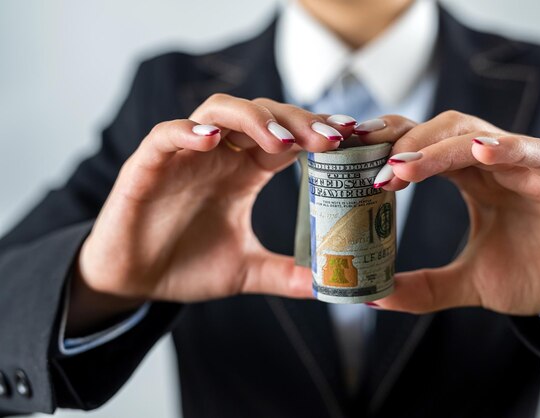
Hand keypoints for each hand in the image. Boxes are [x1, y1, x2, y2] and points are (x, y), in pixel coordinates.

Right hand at [69, 95, 354, 332]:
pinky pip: (166, 135)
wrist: (134, 280)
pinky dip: (187, 132)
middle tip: (330, 138)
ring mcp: (185, 155)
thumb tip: (328, 286)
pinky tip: (211, 140)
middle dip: (296, 121)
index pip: (286, 139)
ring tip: (281, 141)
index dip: (316, 133)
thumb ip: (284, 273)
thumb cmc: (187, 264)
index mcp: (245, 172)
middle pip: (262, 115)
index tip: (351, 137)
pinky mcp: (148, 165)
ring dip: (253, 119)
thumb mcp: (245, 270)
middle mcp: (220, 155)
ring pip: (220, 111)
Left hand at [359, 111, 539, 332]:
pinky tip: (480, 152)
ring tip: (401, 166)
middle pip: (444, 130)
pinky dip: (507, 148)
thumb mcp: (468, 282)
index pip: (424, 147)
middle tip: (369, 164)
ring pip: (479, 135)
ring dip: (437, 147)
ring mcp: (532, 164)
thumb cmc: (534, 276)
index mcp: (474, 178)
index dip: (388, 148)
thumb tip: (373, 297)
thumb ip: (423, 287)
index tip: (351, 162)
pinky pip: (536, 153)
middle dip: (404, 142)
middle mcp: (498, 163)